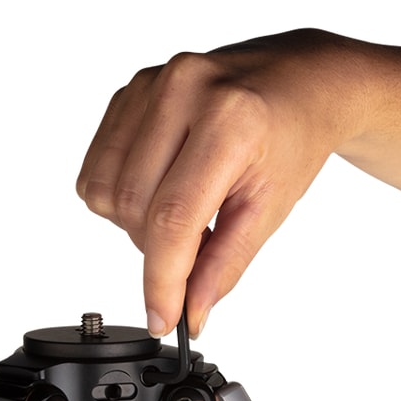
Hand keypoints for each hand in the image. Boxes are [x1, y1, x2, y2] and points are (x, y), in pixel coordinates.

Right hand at [76, 30, 365, 337]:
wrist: (302, 81)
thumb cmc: (294, 139)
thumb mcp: (270, 210)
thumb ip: (224, 265)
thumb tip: (188, 312)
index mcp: (230, 122)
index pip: (173, 218)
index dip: (161, 279)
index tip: (162, 318)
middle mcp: (184, 91)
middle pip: (133, 207)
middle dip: (156, 248)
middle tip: (194, 245)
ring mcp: (152, 84)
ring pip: (106, 190)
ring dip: (134, 222)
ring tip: (179, 210)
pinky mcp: (132, 89)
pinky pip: (98, 166)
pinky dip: (120, 194)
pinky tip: (159, 187)